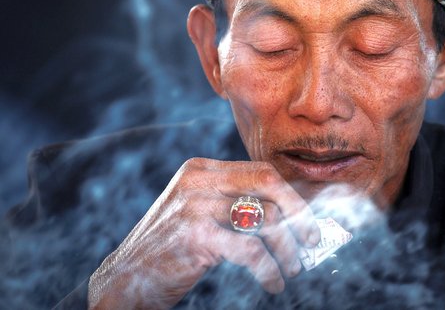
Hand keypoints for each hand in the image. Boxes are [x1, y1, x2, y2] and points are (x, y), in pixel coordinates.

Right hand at [87, 158, 319, 308]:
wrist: (124, 280)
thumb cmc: (172, 249)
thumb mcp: (201, 215)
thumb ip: (237, 205)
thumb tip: (292, 211)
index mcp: (201, 170)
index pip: (261, 171)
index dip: (292, 195)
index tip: (309, 218)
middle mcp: (198, 180)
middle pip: (268, 183)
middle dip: (298, 212)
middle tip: (311, 239)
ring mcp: (194, 205)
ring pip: (264, 218)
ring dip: (287, 247)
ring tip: (292, 267)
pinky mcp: (195, 235)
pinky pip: (251, 250)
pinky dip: (269, 269)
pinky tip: (272, 282)